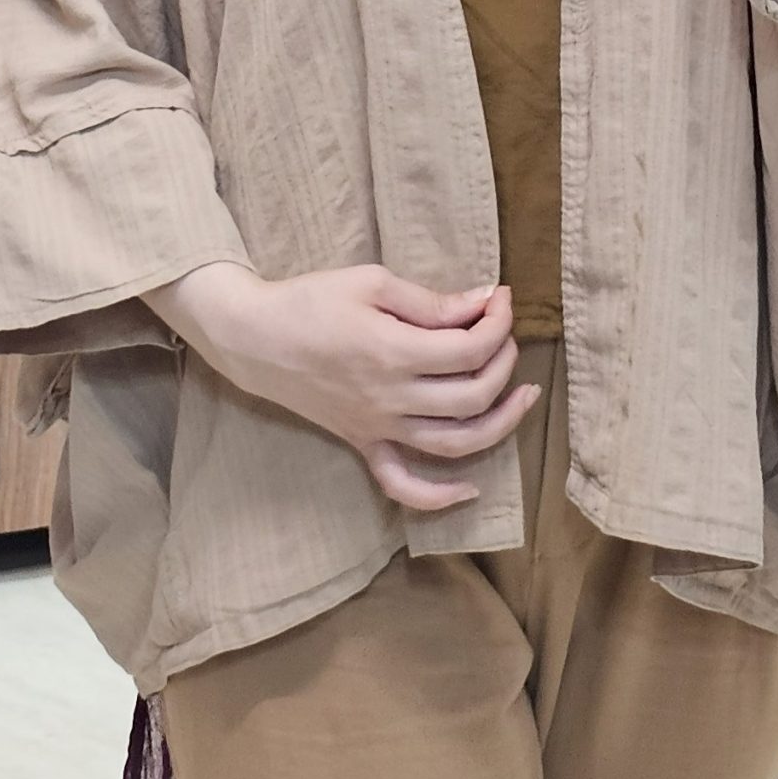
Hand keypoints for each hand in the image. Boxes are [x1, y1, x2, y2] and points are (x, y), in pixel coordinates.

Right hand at [156, 259, 539, 511]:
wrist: (254, 338)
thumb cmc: (310, 301)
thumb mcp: (371, 282)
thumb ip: (430, 300)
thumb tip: (482, 302)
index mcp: (394, 352)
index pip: (471, 349)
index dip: (498, 322)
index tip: (499, 298)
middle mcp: (391, 398)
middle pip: (473, 395)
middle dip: (504, 361)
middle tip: (503, 333)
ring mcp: (377, 427)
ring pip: (455, 444)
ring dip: (500, 424)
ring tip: (523, 396)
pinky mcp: (361, 443)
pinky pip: (402, 484)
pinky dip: (438, 496)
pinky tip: (469, 488)